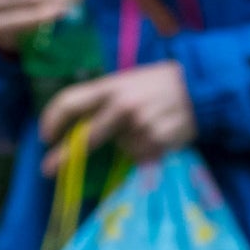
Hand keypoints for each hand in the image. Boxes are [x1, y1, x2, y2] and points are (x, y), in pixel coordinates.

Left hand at [39, 61, 194, 174]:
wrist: (204, 87)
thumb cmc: (163, 83)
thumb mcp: (131, 80)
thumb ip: (107, 99)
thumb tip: (81, 127)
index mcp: (111, 86)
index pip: (70, 101)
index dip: (52, 119)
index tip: (45, 136)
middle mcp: (122, 106)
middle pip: (86, 137)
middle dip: (65, 156)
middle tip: (49, 168)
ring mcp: (140, 126)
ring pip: (121, 149)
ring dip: (129, 146)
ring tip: (150, 128)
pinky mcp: (158, 142)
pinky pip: (142, 156)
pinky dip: (148, 151)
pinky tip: (161, 136)